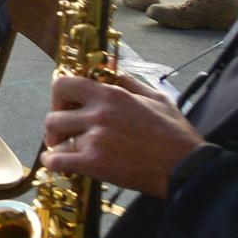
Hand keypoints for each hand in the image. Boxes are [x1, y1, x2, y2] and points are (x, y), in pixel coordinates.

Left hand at [39, 72, 203, 196]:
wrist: (185, 167)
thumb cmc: (174, 133)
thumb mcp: (156, 97)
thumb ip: (129, 82)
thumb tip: (110, 70)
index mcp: (111, 95)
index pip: (63, 84)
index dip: (58, 96)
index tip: (64, 106)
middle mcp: (99, 114)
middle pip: (53, 117)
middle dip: (56, 127)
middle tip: (63, 134)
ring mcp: (95, 139)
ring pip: (55, 141)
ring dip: (58, 146)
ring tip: (67, 150)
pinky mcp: (94, 163)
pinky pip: (57, 161)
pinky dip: (52, 163)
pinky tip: (56, 164)